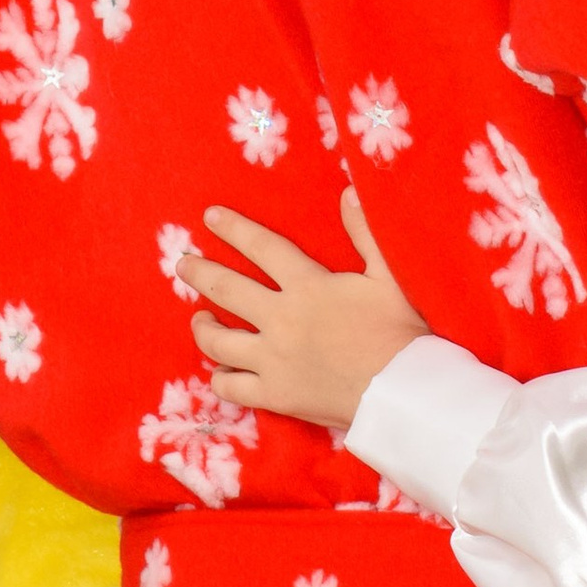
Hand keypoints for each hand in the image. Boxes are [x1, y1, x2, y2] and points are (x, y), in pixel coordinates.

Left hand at [186, 190, 426, 432]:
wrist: (403, 391)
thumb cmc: (401, 332)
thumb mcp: (390, 276)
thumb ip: (366, 233)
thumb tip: (349, 192)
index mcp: (307, 286)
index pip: (261, 248)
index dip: (234, 229)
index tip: (210, 217)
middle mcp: (281, 319)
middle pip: (226, 289)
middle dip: (199, 272)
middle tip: (183, 264)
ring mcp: (273, 359)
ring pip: (218, 341)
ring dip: (202, 327)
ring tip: (198, 318)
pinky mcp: (275, 394)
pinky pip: (232, 387)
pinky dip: (220, 378)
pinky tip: (219, 371)